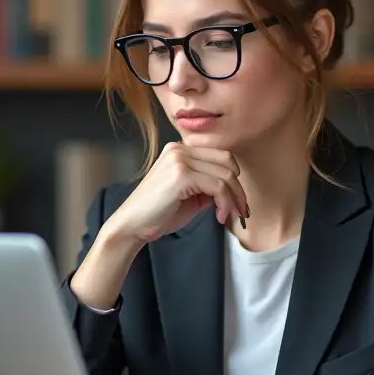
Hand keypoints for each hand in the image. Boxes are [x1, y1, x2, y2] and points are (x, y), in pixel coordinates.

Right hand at [107, 142, 248, 243]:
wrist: (132, 225)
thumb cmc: (158, 213)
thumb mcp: (189, 195)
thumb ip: (208, 185)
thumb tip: (231, 189)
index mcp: (179, 150)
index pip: (220, 156)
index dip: (234, 179)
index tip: (238, 201)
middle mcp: (179, 149)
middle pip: (227, 161)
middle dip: (238, 189)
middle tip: (241, 211)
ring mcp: (180, 160)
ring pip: (226, 175)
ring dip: (234, 199)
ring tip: (229, 216)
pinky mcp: (182, 174)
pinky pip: (218, 186)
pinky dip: (225, 203)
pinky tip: (218, 216)